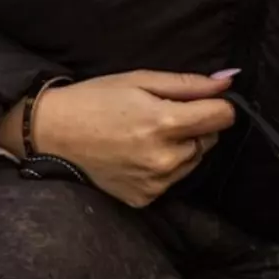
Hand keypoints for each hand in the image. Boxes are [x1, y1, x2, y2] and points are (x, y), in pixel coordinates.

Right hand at [0, 70, 237, 207]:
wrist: (50, 134)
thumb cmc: (94, 99)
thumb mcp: (140, 80)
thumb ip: (188, 84)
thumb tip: (228, 82)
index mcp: (165, 123)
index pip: (223, 116)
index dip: (217, 104)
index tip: (199, 100)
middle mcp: (165, 158)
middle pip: (210, 139)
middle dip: (195, 126)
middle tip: (159, 115)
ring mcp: (155, 183)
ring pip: (193, 161)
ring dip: (181, 147)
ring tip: (145, 134)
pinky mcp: (144, 198)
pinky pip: (172, 180)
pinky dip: (163, 167)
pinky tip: (136, 154)